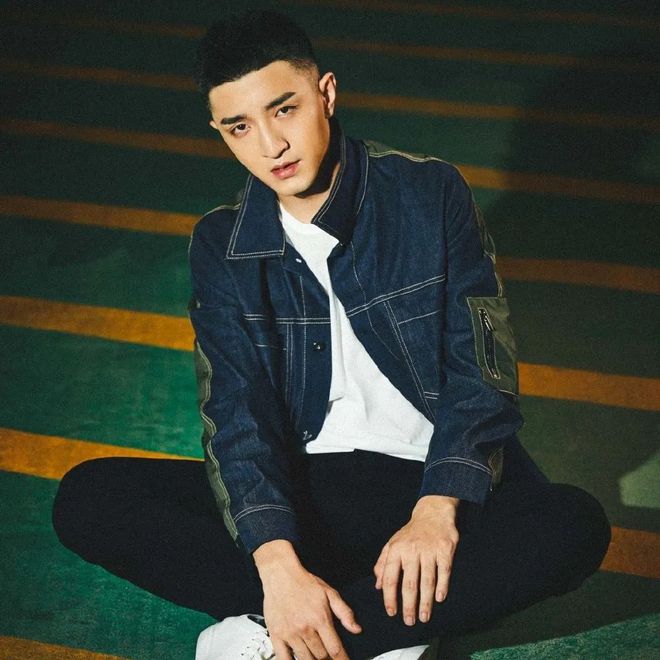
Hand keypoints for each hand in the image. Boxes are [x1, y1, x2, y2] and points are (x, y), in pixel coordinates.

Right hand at [254, 540, 361, 658]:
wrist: (281, 574)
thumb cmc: (304, 583)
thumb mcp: (329, 593)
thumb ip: (344, 612)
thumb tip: (356, 629)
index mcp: (320, 618)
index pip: (335, 649)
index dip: (342, 659)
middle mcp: (305, 628)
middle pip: (321, 656)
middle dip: (327, 657)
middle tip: (327, 653)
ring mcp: (290, 633)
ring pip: (305, 659)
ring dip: (312, 659)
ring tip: (314, 653)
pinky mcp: (276, 635)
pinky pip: (283, 658)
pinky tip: (298, 658)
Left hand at [373, 495, 458, 625]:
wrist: (432, 513)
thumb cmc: (411, 533)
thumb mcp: (393, 543)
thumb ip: (383, 563)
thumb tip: (377, 585)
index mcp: (396, 549)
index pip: (390, 577)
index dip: (389, 597)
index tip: (391, 613)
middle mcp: (411, 550)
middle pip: (409, 583)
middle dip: (408, 605)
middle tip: (409, 621)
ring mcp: (429, 549)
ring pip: (427, 580)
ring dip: (425, 601)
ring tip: (424, 617)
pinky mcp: (445, 549)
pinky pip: (444, 571)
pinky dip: (442, 586)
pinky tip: (440, 599)